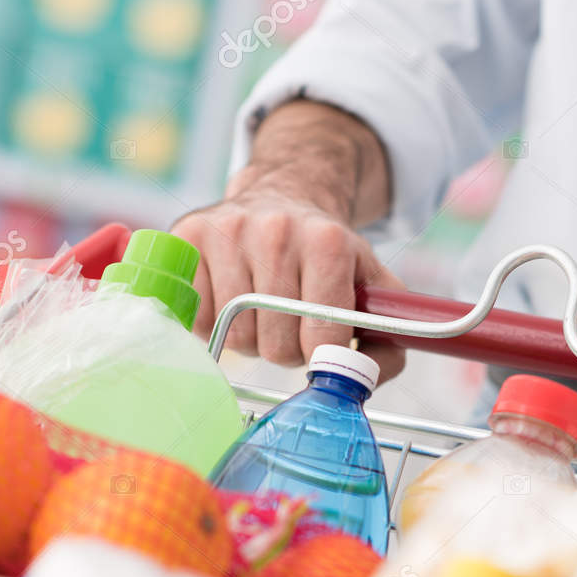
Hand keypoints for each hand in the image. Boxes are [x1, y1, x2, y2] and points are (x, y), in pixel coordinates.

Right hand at [173, 184, 405, 375]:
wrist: (283, 197)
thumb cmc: (330, 255)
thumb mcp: (373, 287)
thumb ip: (390, 339)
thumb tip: (364, 380)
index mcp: (328, 243)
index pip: (322, 336)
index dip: (325, 355)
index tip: (324, 345)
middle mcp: (276, 231)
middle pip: (276, 344)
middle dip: (289, 350)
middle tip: (293, 326)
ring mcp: (226, 231)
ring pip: (236, 336)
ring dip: (253, 339)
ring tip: (264, 312)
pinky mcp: (186, 236)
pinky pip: (198, 319)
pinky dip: (216, 325)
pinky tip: (232, 299)